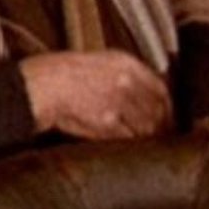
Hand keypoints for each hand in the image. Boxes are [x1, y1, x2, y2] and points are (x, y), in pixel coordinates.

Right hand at [20, 50, 171, 139]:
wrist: (40, 86)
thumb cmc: (61, 74)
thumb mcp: (99, 62)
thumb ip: (125, 74)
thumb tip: (145, 92)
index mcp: (126, 64)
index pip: (161, 89)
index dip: (168, 107)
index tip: (168, 116)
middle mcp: (127, 82)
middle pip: (158, 110)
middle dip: (163, 125)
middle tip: (163, 135)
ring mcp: (118, 103)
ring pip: (147, 125)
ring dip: (149, 137)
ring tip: (149, 144)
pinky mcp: (108, 122)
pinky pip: (129, 137)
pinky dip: (132, 143)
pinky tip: (131, 147)